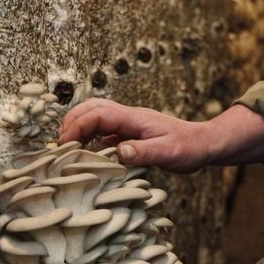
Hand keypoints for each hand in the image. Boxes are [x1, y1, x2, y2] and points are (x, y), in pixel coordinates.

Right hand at [58, 98, 209, 172]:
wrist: (203, 144)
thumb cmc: (188, 148)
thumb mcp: (169, 154)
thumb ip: (144, 152)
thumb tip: (118, 152)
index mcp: (134, 118)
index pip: (97, 114)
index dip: (77, 126)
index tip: (65, 145)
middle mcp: (129, 117)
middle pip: (92, 108)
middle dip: (71, 122)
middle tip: (59, 145)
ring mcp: (130, 124)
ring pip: (97, 117)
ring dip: (80, 128)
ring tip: (69, 148)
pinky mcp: (132, 133)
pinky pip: (105, 130)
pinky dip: (92, 138)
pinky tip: (90, 155)